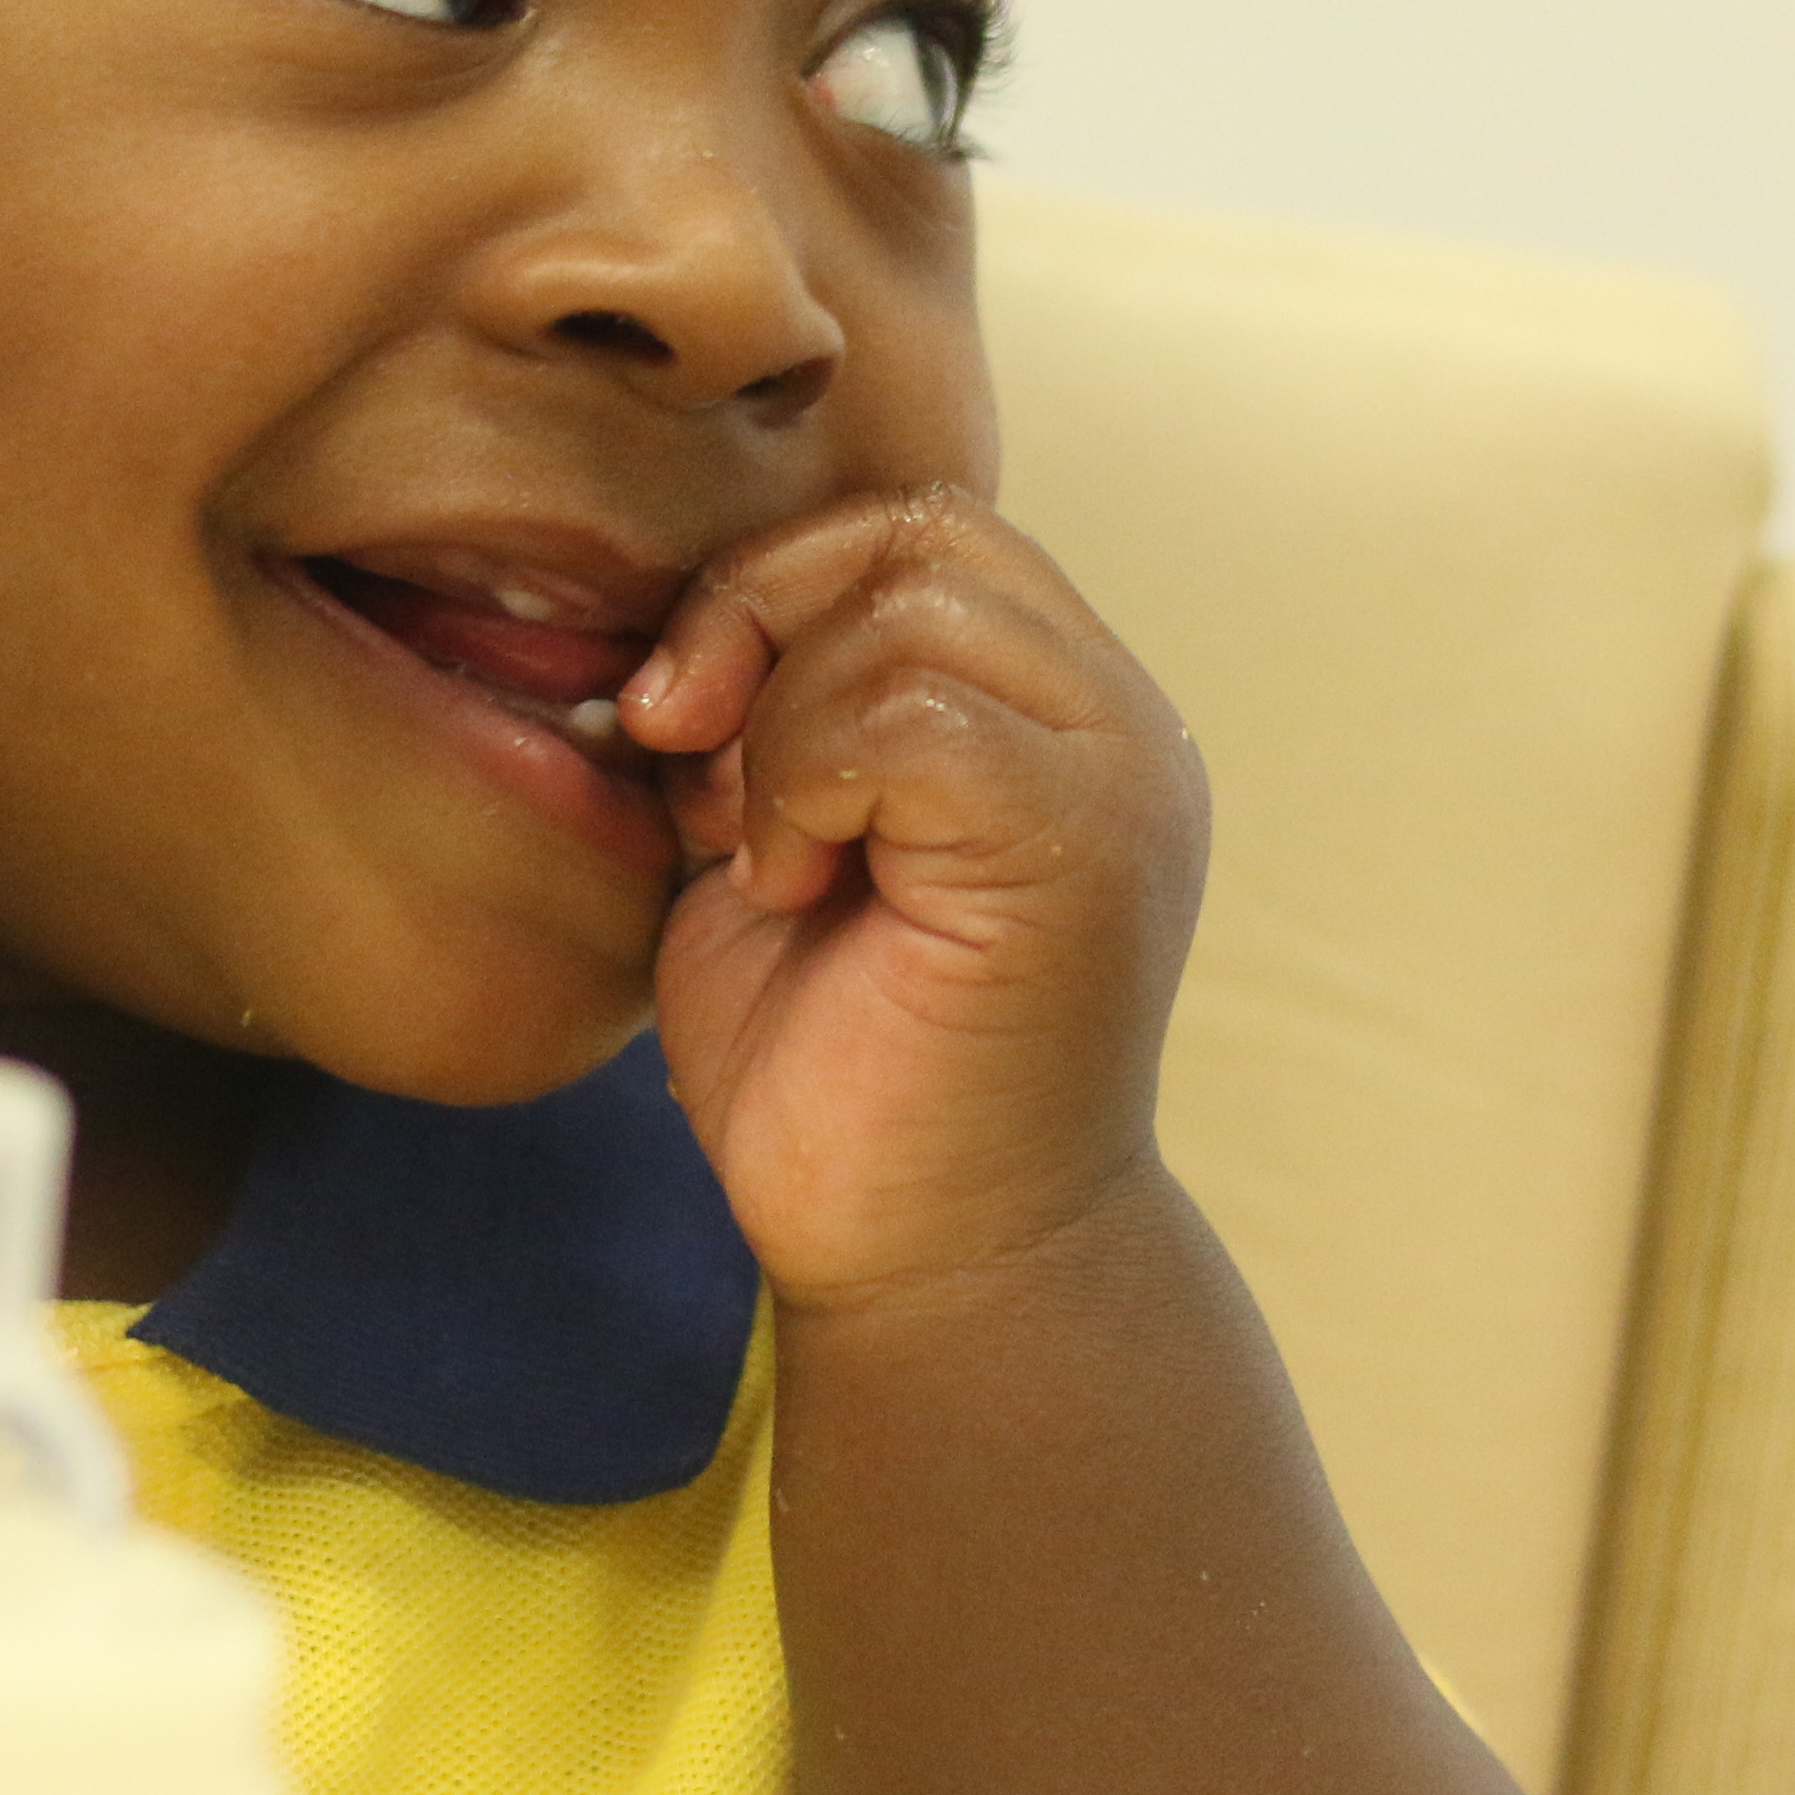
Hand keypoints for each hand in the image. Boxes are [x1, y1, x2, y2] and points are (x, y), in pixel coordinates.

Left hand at [614, 484, 1206, 1308]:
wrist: (926, 1265)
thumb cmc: (844, 1073)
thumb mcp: (770, 840)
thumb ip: (762, 709)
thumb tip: (675, 621)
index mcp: (1053, 710)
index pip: (917, 529)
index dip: (772, 584)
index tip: (675, 719)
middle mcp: (1116, 722)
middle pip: (919, 532)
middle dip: (759, 618)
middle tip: (690, 764)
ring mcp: (1119, 777)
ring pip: (911, 606)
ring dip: (779, 726)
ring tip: (770, 860)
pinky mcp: (1085, 846)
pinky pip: (911, 712)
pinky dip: (804, 782)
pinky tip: (794, 888)